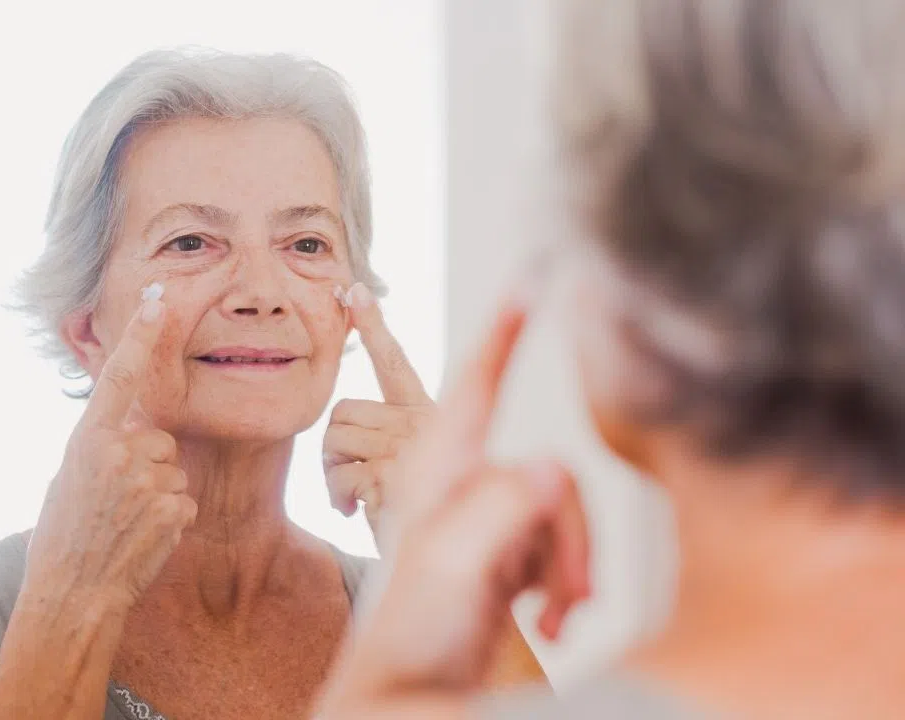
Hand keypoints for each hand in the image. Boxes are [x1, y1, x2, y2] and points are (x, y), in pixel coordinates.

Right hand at [27, 297, 196, 606]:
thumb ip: (100, 445)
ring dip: (158, 492)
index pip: (119, 376)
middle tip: (116, 499)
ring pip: (172, 470)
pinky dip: (169, 518)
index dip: (141, 336)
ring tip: (126, 521)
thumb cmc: (64, 537)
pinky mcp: (174, 510)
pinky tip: (142, 537)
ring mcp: (148, 482)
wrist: (73, 594)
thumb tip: (132, 426)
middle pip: (158, 437)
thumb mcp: (69, 477)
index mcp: (87, 440)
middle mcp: (119, 453)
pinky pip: (183, 501)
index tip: (160, 302)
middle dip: (146, 462)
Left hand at [320, 299, 590, 712]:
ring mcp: (492, 520)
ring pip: (566, 511)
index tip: (530, 279)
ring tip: (545, 618)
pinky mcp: (513, 554)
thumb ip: (496, 511)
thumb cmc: (413, 635)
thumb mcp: (451, 567)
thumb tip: (549, 461)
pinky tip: (546, 619)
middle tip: (557, 600)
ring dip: (568, 569)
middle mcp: (467, 486)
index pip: (474, 386)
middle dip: (568, 537)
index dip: (502, 333)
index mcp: (441, 472)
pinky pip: (566, 545)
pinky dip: (568, 584)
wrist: (408, 695)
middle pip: (551, 472)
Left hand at [324, 283, 433, 538]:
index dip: (374, 324)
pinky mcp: (394, 479)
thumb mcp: (403, 473)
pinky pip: (339, 474)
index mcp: (426, 415)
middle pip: (341, 411)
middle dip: (331, 446)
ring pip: (333, 439)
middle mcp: (423, 425)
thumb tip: (337, 425)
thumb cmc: (421, 525)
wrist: (441, 568)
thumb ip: (380, 440)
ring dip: (331, 474)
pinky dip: (338, 497)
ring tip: (355, 498)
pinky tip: (358, 513)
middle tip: (349, 479)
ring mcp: (410, 450)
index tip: (353, 289)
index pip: (395, 361)